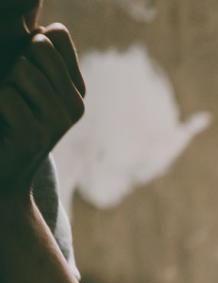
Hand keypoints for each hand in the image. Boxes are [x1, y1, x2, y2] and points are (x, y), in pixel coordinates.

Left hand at [0, 26, 81, 201]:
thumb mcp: (25, 81)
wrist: (4, 178)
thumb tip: (40, 36)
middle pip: (37, 47)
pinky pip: (6, 95)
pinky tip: (4, 127)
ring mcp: (59, 122)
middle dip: (14, 64)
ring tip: (8, 112)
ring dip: (4, 85)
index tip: (25, 74)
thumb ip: (38, 53)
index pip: (55, 35)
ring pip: (21, 69)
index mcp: (76, 89)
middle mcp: (76, 105)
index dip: (30, 45)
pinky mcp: (36, 136)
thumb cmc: (6, 120)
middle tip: (14, 97)